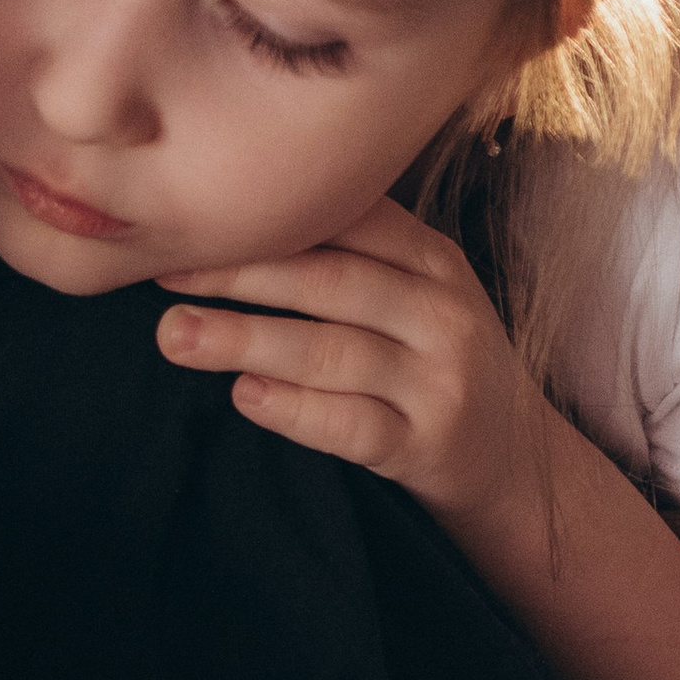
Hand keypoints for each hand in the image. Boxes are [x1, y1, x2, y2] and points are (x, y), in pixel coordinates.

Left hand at [156, 196, 533, 523]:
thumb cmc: (436, 362)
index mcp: (434, 262)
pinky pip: (350, 425)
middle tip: (166, 275)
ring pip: (331, 353)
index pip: (347, 224)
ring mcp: (440, 384)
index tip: (195, 220)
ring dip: (245, 341)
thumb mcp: (419, 295)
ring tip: (177, 336)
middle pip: (328, 283)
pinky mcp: (427, 447)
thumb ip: (354, 256)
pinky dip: (293, 410)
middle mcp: (443, 315)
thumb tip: (237, 221)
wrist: (513, 459)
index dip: (268, 221)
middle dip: (240, 275)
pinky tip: (243, 396)